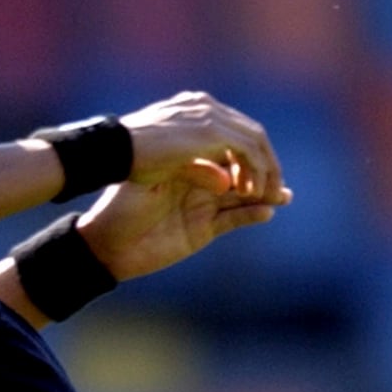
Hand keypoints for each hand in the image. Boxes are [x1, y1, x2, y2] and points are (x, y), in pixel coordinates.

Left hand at [78, 166, 290, 282]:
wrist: (107, 243)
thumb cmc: (121, 205)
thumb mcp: (154, 181)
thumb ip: (190, 174)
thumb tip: (226, 177)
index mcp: (187, 161)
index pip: (226, 148)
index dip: (246, 149)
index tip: (258, 149)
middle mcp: (199, 180)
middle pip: (242, 170)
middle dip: (264, 170)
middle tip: (279, 174)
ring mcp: (203, 205)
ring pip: (244, 195)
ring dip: (267, 193)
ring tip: (285, 194)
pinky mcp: (203, 230)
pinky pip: (234, 220)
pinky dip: (251, 215)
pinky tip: (266, 212)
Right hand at [120, 91, 284, 205]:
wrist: (112, 150)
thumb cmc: (128, 158)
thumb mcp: (168, 160)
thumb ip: (197, 164)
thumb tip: (225, 182)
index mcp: (194, 107)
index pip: (234, 127)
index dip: (247, 155)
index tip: (248, 180)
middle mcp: (206, 107)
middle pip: (251, 132)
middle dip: (264, 162)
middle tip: (269, 188)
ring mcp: (211, 117)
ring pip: (256, 141)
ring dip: (265, 169)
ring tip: (267, 195)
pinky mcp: (213, 132)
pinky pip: (248, 151)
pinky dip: (255, 171)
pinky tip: (251, 193)